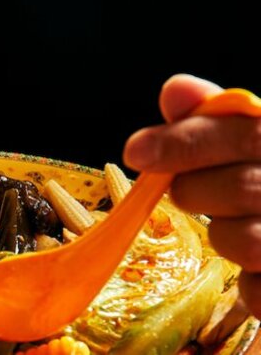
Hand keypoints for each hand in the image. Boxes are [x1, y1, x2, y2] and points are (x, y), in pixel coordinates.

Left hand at [124, 74, 260, 316]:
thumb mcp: (241, 148)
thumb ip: (208, 121)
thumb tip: (176, 90)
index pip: (247, 132)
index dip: (186, 141)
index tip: (134, 152)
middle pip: (242, 187)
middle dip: (196, 190)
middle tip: (190, 192)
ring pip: (243, 240)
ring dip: (223, 234)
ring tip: (235, 225)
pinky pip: (256, 291)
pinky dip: (247, 283)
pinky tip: (256, 267)